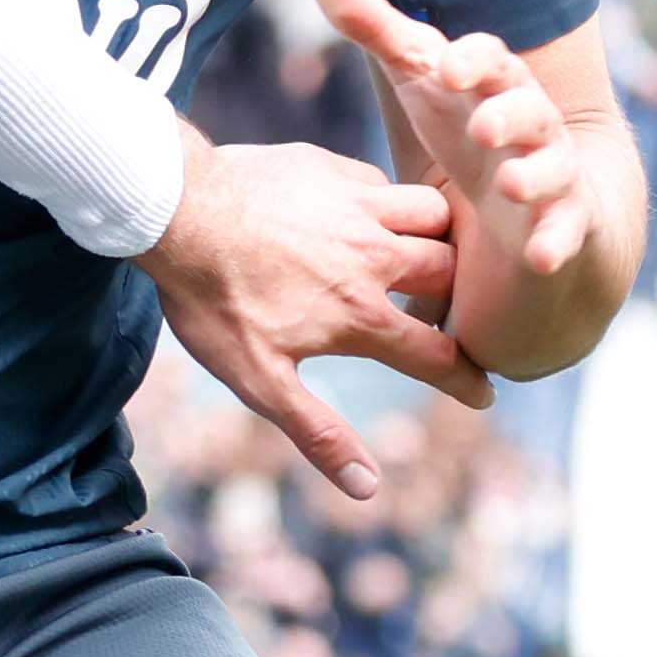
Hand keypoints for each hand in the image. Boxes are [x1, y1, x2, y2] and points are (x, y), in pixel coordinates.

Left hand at [137, 132, 472, 501]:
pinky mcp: (334, 169)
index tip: (483, 393)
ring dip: (439, 239)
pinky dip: (389, 204)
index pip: (436, 355)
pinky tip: (368, 217)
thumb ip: (318, 431)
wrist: (173, 210)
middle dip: (456, 298)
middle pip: (451, 276)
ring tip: (426, 257)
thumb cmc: (212, 301)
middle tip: (443, 313)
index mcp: (360, 315)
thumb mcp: (258, 381)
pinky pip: (386, 183)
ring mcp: (358, 206)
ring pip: (436, 216)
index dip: (465, 379)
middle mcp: (374, 257)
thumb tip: (368, 487)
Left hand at [315, 0, 614, 373]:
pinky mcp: (563, 222)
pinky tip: (541, 257)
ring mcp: (552, 172)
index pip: (491, 61)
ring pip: (553, 167)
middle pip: (529, 109)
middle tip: (483, 126)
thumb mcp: (417, 80)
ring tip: (512, 186)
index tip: (448, 68)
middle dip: (509, 115)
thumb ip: (374, 30)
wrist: (522, 200)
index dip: (473, 62)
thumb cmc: (462, 126)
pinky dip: (555, 242)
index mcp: (494, 86)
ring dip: (535, 175)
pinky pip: (565, 231)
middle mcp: (531, 124)